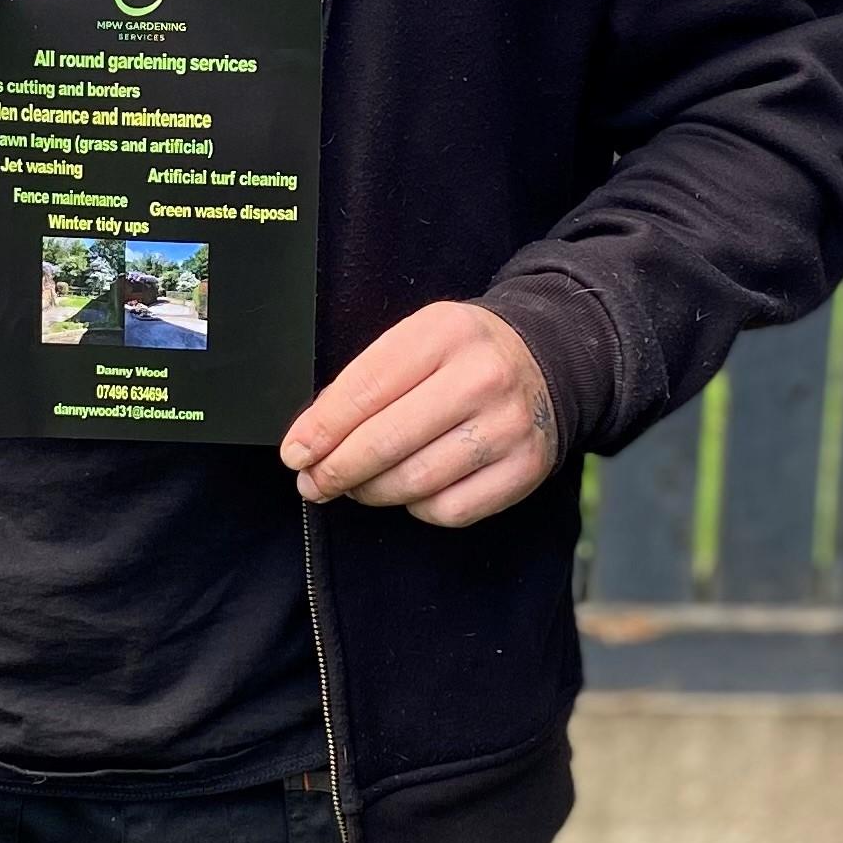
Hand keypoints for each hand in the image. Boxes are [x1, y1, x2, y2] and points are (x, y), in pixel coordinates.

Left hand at [281, 303, 559, 530]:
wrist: (547, 358)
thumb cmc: (463, 354)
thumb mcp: (417, 340)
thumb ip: (367, 381)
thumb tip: (312, 439)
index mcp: (444, 333)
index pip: (365, 389)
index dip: (321, 429)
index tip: (295, 453)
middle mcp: (482, 378)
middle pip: (387, 442)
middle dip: (337, 470)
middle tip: (313, 483)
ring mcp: (508, 426)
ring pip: (415, 482)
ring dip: (372, 492)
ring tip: (357, 486)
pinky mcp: (525, 467)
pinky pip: (450, 509)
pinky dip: (417, 508)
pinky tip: (410, 491)